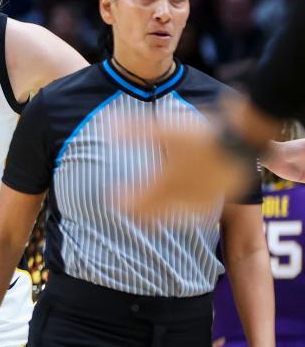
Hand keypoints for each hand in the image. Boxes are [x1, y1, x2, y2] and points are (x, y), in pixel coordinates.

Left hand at [123, 116, 253, 220]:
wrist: (240, 137)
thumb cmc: (200, 133)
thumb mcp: (163, 129)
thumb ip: (134, 131)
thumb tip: (106, 130)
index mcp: (166, 182)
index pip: (138, 202)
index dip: (122, 203)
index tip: (111, 199)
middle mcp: (182, 196)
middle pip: (153, 213)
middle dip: (137, 212)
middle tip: (125, 210)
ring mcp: (200, 199)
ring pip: (173, 217)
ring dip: (158, 216)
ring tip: (147, 214)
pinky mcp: (217, 198)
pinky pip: (194, 214)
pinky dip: (180, 214)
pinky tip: (179, 211)